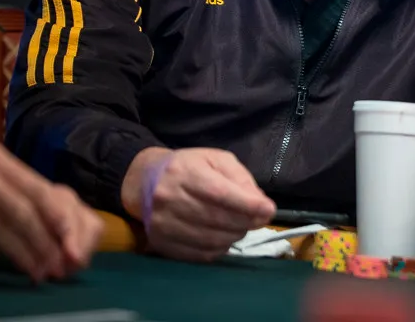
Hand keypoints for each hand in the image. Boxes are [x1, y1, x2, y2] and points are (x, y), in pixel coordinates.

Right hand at [0, 133, 102, 282]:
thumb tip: (27, 224)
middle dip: (57, 234)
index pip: (37, 184)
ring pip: (16, 219)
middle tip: (71, 260)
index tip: (76, 238)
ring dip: (37, 248)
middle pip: (33, 202)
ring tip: (51, 269)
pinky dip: (12, 251)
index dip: (61, 214)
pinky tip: (24, 265)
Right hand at [123, 147, 275, 262]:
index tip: (268, 210)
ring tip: (241, 226)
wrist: (146, 182)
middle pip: (217, 218)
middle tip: (258, 219)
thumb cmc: (188, 167)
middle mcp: (169, 198)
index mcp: (184, 172)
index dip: (247, 205)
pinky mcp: (161, 243)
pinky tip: (224, 237)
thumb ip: (240, 178)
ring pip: (210, 239)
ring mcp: (162, 223)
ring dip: (234, 236)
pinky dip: (219, 249)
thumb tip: (260, 203)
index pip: (219, 193)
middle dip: (246, 222)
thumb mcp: (216, 160)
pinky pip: (200, 254)